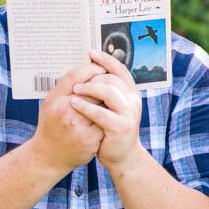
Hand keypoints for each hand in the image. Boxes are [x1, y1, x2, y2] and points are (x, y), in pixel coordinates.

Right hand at [30, 62, 106, 172]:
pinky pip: (105, 122)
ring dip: (107, 102)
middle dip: (102, 85)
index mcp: (55, 100)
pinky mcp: (90, 140)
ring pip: (102, 106)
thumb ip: (65, 87)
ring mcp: (78, 127)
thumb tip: (88, 68)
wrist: (48, 156)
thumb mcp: (50, 103)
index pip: (76, 76)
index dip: (91, 68)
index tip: (100, 67)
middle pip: (92, 90)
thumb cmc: (51, 125)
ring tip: (109, 99)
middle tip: (109, 81)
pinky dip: (108, 118)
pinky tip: (108, 117)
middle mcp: (65, 112)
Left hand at [70, 49, 143, 168]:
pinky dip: (85, 107)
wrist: (122, 156)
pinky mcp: (120, 127)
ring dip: (89, 88)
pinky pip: (100, 112)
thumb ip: (107, 90)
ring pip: (108, 92)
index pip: (120, 69)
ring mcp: (129, 113)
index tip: (91, 52)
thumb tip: (92, 68)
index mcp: (132, 92)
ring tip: (75, 91)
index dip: (106, 59)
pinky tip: (74, 104)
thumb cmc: (112, 129)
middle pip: (112, 78)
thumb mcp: (113, 107)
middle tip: (77, 80)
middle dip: (93, 76)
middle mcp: (134, 100)